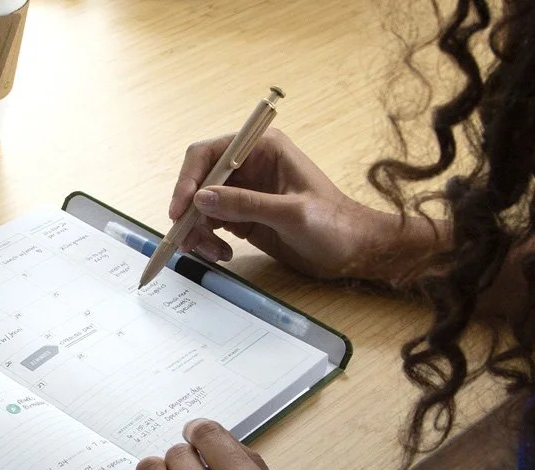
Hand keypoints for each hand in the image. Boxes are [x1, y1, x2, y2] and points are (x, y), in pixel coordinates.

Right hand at [169, 129, 439, 282]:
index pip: (209, 154)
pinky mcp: (242, 217)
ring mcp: (244, 192)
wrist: (354, 251)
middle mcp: (248, 166)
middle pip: (199, 182)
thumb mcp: (291, 214)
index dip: (188, 180)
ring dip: (197, 231)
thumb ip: (246, 204)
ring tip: (212, 253)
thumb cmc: (334, 225)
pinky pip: (210, 225)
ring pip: (200, 207)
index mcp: (262, 149)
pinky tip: (221, 254)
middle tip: (188, 241)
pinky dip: (207, 240)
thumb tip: (200, 199)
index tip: (180, 210)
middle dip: (189, 212)